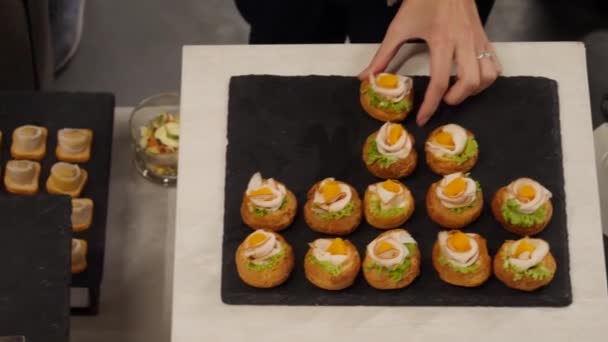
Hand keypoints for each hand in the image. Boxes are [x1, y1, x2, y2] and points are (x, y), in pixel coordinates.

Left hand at [359, 0, 501, 125]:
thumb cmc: (421, 1)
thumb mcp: (398, 27)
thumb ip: (382, 56)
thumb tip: (365, 78)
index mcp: (441, 40)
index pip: (439, 81)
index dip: (430, 105)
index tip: (422, 118)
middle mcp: (464, 41)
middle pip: (470, 81)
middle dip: (457, 98)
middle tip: (444, 100)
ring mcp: (478, 39)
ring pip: (488, 74)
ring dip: (475, 89)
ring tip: (459, 91)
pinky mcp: (485, 36)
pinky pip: (495, 63)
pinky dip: (486, 77)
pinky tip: (472, 78)